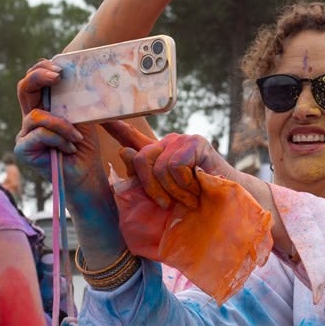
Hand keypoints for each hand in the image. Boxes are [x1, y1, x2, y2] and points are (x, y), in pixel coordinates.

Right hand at [14, 61, 100, 188]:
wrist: (86, 174)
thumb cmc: (84, 146)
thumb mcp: (81, 115)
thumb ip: (72, 97)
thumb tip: (73, 72)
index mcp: (42, 107)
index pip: (34, 81)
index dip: (42, 69)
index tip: (61, 67)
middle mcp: (30, 118)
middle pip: (23, 88)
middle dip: (39, 77)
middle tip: (58, 75)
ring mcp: (24, 134)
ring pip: (36, 116)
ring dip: (61, 125)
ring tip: (76, 138)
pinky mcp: (22, 149)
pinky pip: (39, 134)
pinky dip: (58, 139)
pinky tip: (70, 149)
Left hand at [117, 132, 242, 208]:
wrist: (225, 210)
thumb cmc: (193, 206)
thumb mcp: (161, 198)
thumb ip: (140, 179)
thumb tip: (123, 151)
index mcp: (157, 156)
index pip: (131, 137)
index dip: (115, 126)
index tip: (98, 115)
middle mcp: (167, 143)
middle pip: (140, 158)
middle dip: (151, 188)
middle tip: (168, 204)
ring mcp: (182, 141)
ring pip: (159, 167)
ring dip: (174, 191)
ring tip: (190, 197)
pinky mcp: (196, 143)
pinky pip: (176, 166)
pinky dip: (185, 185)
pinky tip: (199, 188)